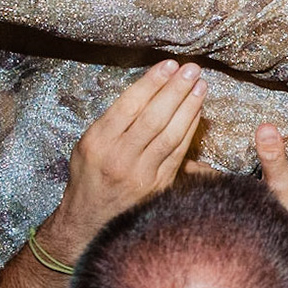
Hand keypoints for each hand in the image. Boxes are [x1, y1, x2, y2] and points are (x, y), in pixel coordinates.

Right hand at [44, 59, 206, 257]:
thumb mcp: (87, 144)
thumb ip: (113, 121)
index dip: (152, 83)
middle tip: (191, 70)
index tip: (168, 65)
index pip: (129, 105)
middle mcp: (119, 157)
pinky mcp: (158, 185)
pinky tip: (197, 112)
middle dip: (175, 90)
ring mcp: (140, 174)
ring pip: (170, 135)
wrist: (88, 221)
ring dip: (189, 107)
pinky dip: (190, 130)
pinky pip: (178, 153)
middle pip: (153, 118)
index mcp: (98, 142)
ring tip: (200, 86)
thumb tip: (147, 91)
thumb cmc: (88, 176)